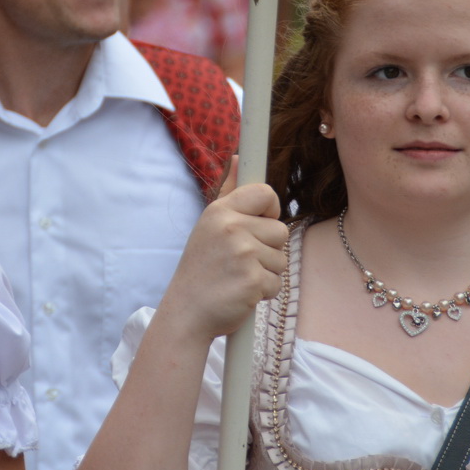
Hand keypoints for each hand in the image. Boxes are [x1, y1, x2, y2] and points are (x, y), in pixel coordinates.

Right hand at [158, 157, 287, 342]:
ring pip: (281, 258)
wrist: (187, 312)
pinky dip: (263, 293)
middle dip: (267, 248)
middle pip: (280, 230)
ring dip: (266, 272)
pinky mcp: (253, 281)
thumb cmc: (202, 268)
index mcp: (220, 211)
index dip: (269, 210)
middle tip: (240, 261)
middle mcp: (231, 227)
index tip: (258, 224)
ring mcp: (242, 254)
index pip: (266, 193)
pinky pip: (277, 283)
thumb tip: (239, 157)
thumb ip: (229, 192)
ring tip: (238, 277)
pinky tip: (241, 293)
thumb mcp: (209, 225)